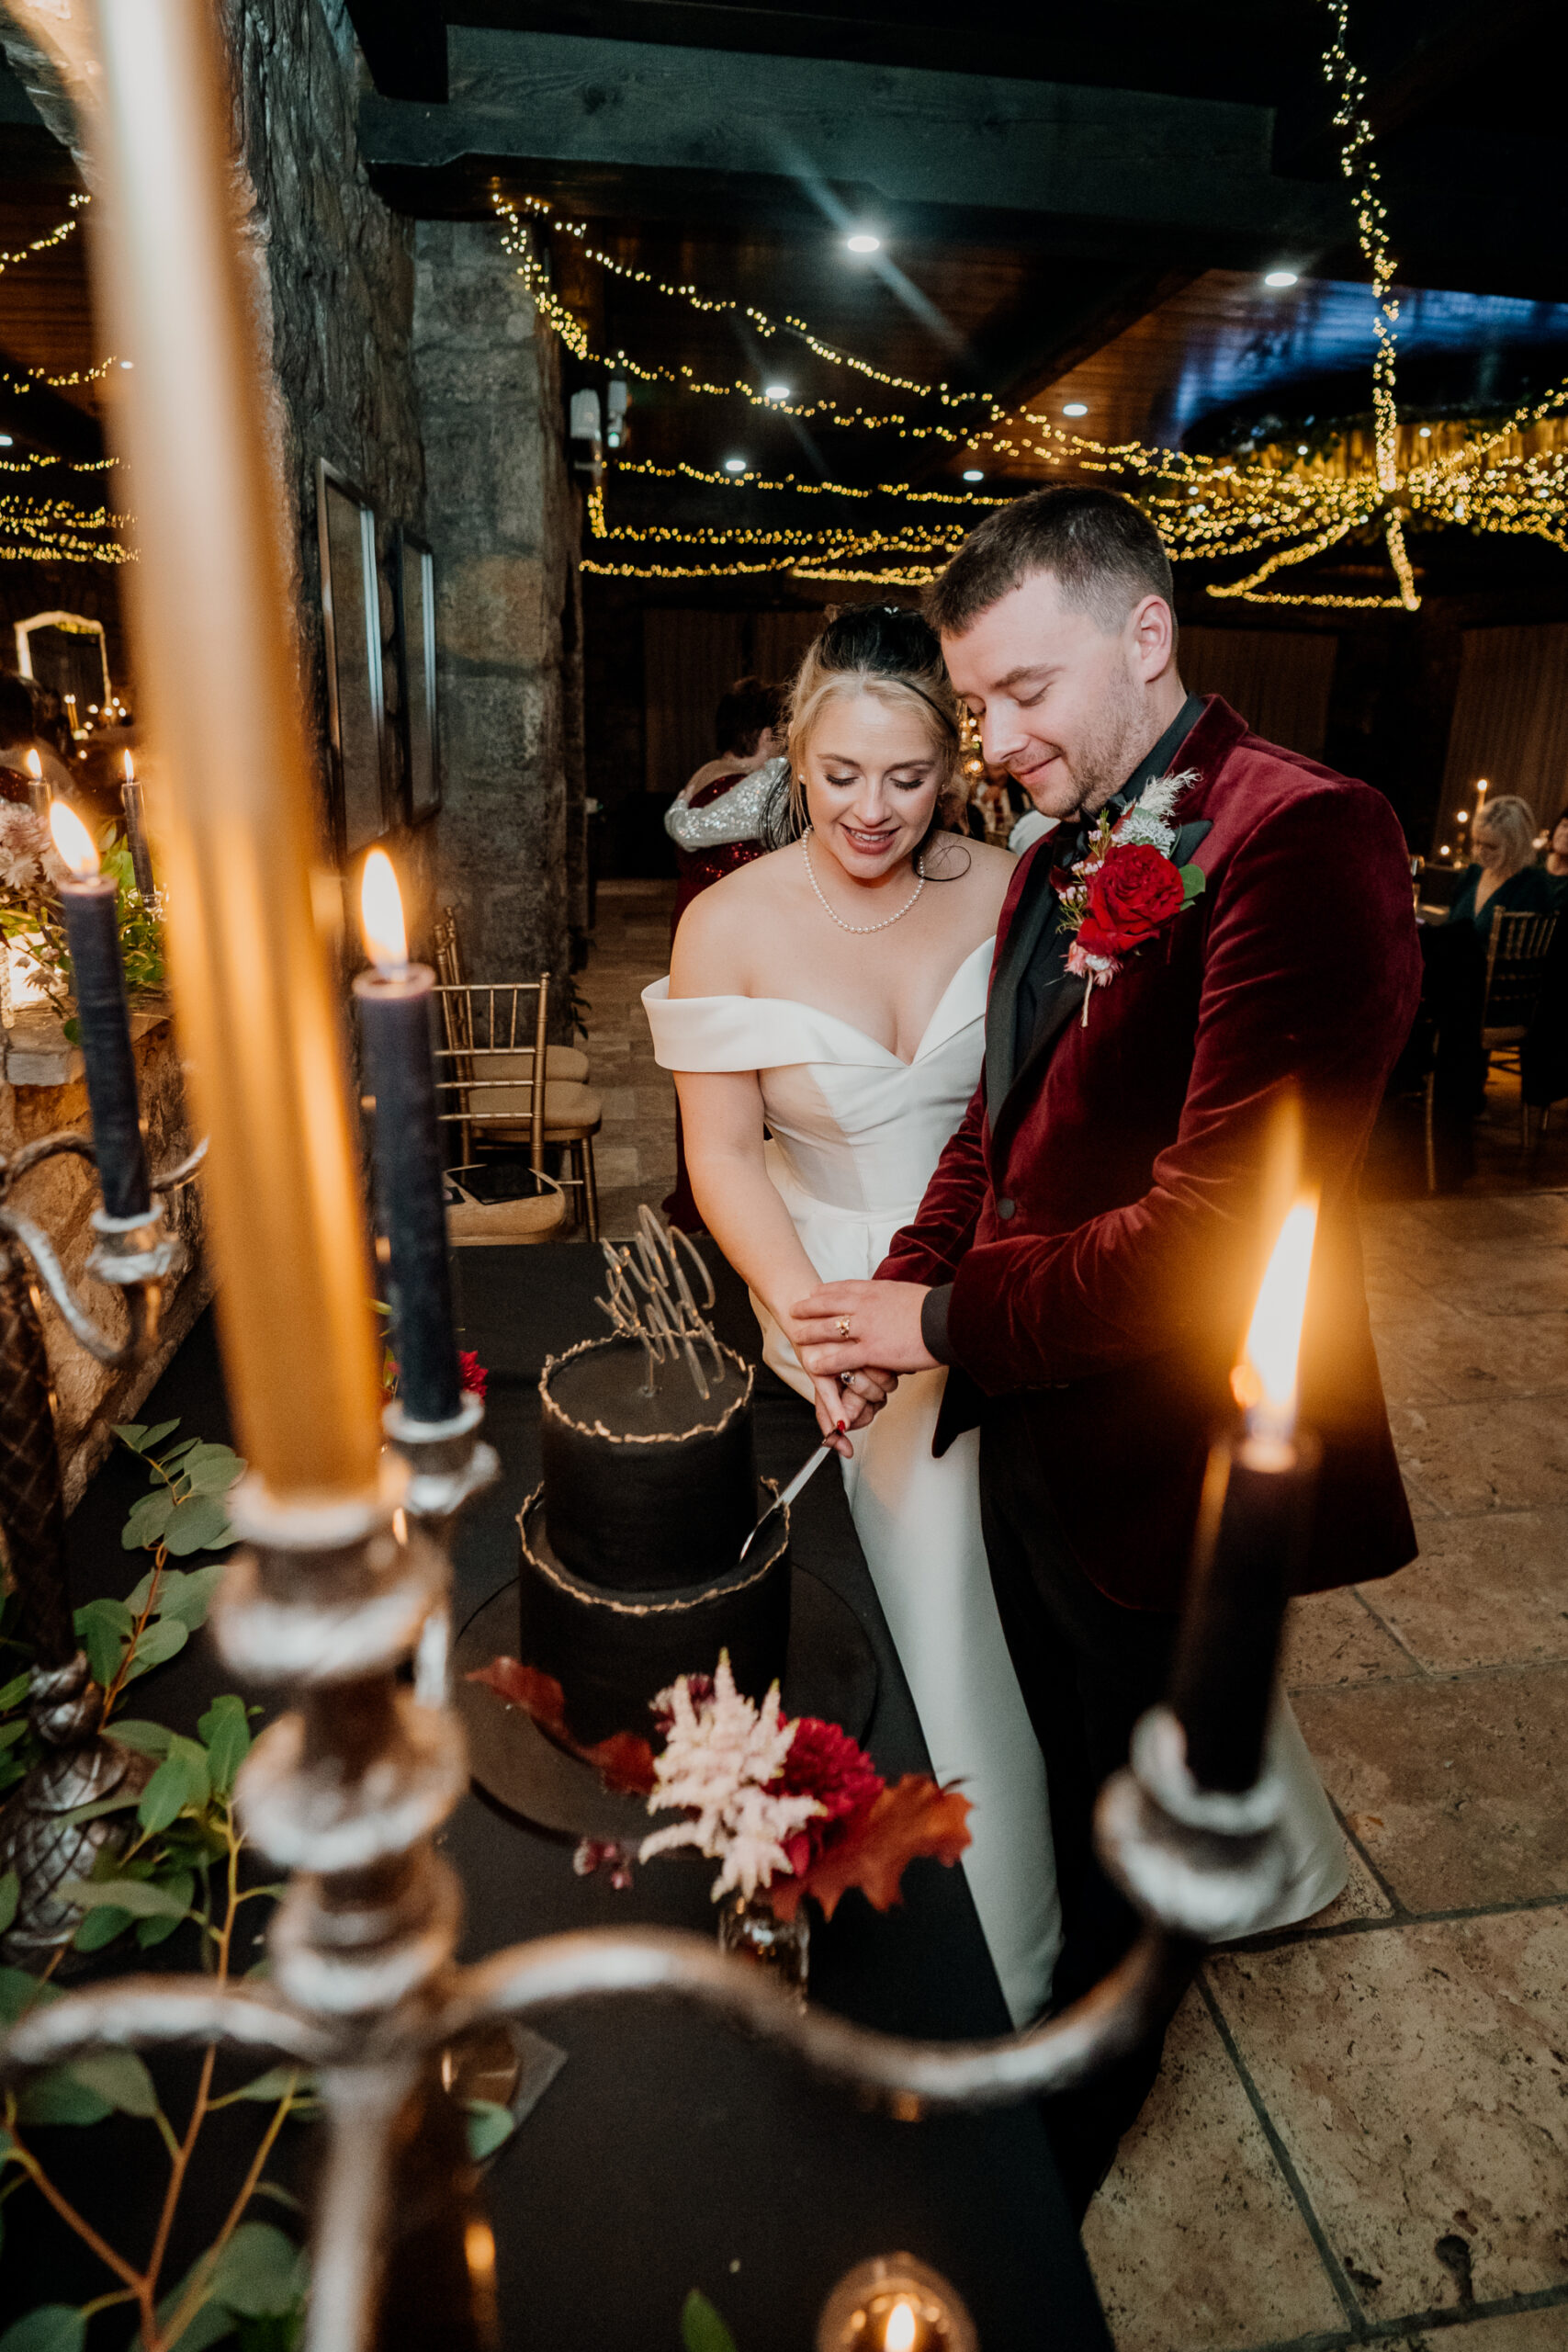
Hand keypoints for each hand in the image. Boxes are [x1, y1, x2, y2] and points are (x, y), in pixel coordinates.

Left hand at [791, 1279, 936, 1380]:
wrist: (946, 1320)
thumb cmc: (935, 1309)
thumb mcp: (908, 1294)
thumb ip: (893, 1298)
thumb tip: (891, 1299)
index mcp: (877, 1290)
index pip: (844, 1287)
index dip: (826, 1291)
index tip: (814, 1292)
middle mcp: (866, 1306)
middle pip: (829, 1304)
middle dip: (809, 1308)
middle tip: (794, 1310)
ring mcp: (866, 1328)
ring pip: (829, 1329)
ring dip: (810, 1333)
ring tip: (797, 1337)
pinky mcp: (872, 1350)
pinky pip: (841, 1358)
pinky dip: (825, 1362)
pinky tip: (812, 1367)